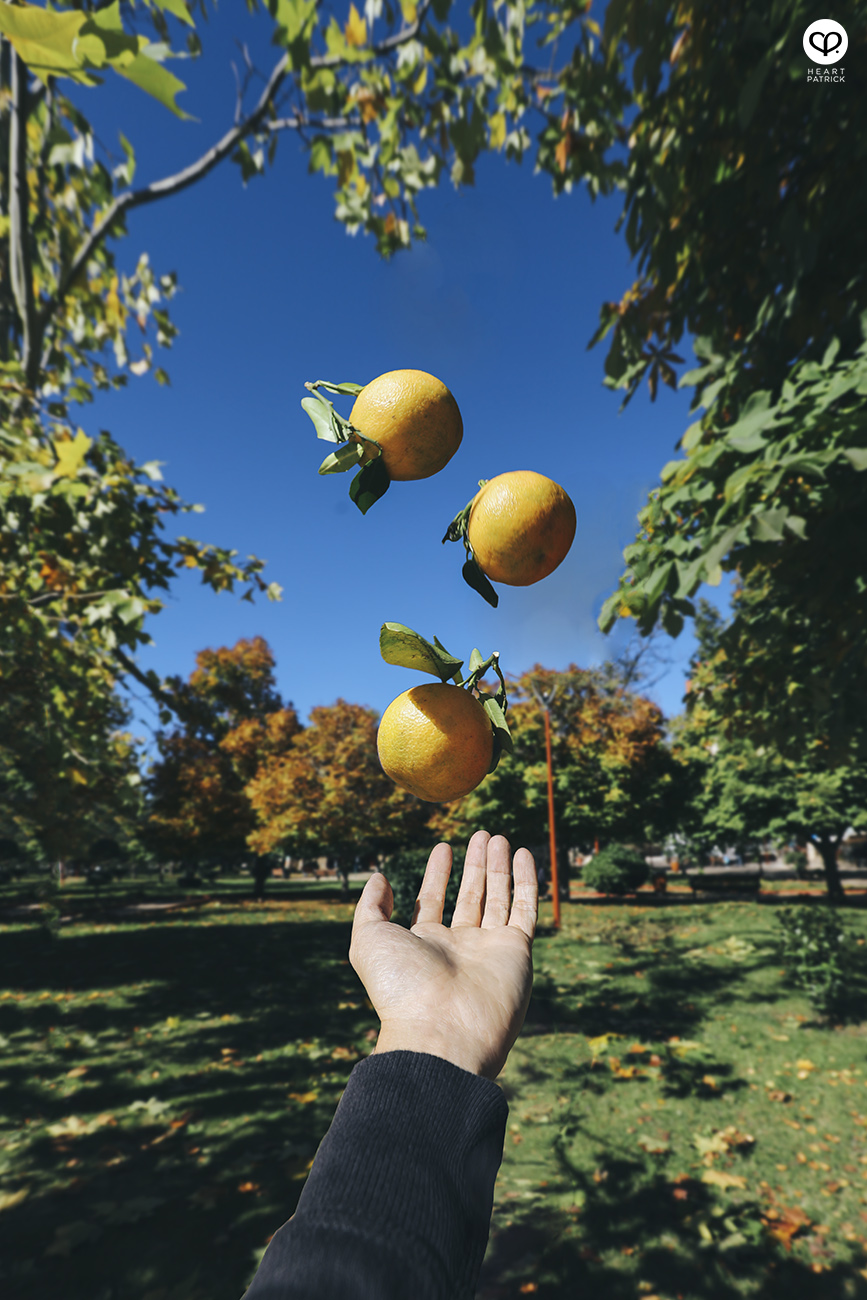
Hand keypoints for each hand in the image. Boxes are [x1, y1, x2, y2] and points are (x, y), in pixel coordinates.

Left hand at [349, 831, 537, 1079]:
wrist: (441, 1032)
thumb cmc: (400, 988)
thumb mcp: (369, 940)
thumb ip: (371, 906)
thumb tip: (379, 878)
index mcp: (424, 945)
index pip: (434, 901)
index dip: (438, 874)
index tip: (443, 847)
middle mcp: (459, 947)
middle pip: (470, 897)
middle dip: (475, 866)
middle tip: (481, 835)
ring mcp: (490, 949)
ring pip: (498, 899)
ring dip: (498, 867)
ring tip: (497, 837)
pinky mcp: (517, 951)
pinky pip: (525, 909)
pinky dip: (525, 882)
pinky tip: (522, 855)